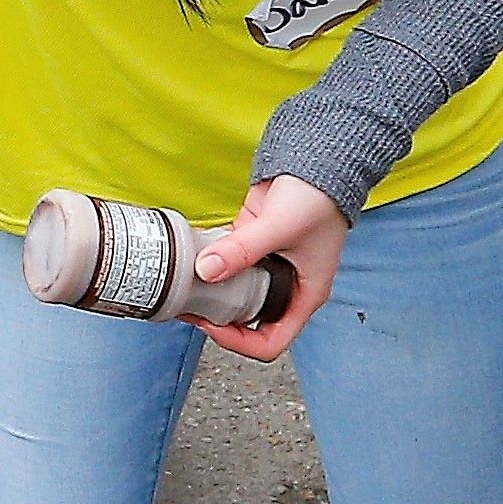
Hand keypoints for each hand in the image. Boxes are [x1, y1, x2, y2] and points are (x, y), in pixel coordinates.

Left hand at [189, 175, 348, 362]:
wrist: (316, 160)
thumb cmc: (318, 198)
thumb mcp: (280, 227)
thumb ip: (243, 250)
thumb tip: (207, 269)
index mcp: (304, 296)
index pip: (272, 342)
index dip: (239, 342)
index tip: (212, 325)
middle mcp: (286, 287)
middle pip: (249, 324)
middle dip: (218, 320)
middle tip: (190, 306)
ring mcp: (267, 268)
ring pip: (234, 295)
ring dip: (210, 294)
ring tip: (184, 286)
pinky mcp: (250, 247)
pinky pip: (227, 266)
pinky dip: (210, 265)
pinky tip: (192, 259)